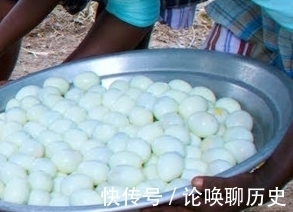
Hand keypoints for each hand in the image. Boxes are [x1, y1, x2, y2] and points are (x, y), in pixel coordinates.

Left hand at [140, 173, 262, 211]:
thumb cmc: (243, 187)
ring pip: (176, 211)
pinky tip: (161, 198)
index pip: (176, 210)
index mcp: (206, 210)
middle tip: (135, 207)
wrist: (256, 189)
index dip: (159, 209)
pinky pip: (182, 205)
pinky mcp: (202, 205)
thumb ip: (215, 184)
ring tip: (143, 205)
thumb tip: (195, 181)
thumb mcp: (232, 185)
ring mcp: (201, 209)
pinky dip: (170, 203)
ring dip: (161, 209)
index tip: (142, 206)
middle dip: (155, 211)